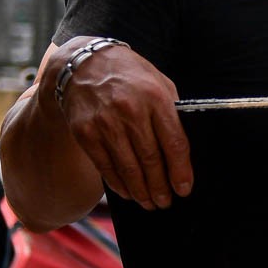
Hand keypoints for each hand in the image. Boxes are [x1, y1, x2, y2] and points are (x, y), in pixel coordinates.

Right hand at [48, 38, 191, 209]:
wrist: (82, 63)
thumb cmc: (130, 75)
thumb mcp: (159, 82)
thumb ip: (172, 111)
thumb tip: (184, 149)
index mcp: (156, 97)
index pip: (174, 142)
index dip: (180, 170)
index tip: (185, 189)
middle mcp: (130, 110)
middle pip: (151, 159)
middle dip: (160, 186)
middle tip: (166, 202)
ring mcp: (105, 122)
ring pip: (127, 166)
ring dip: (141, 190)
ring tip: (150, 203)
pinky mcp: (84, 132)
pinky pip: (105, 165)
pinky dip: (118, 182)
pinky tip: (128, 192)